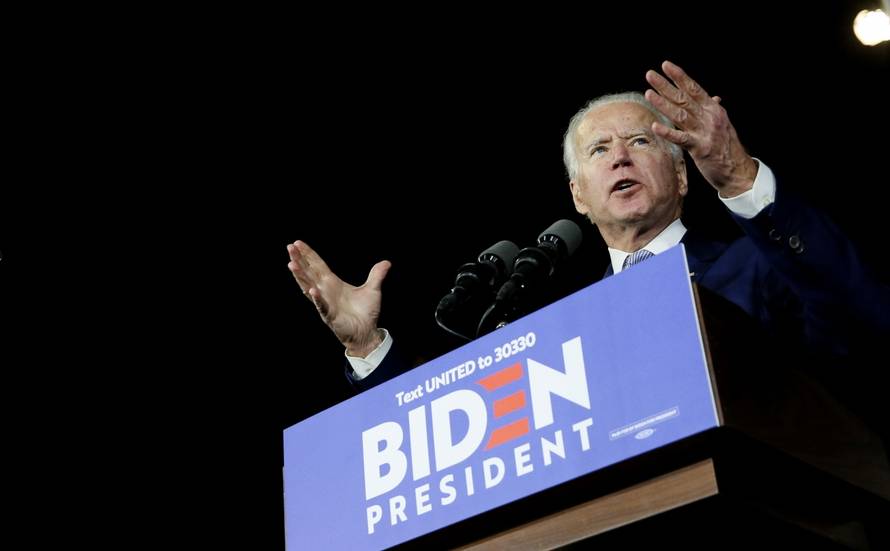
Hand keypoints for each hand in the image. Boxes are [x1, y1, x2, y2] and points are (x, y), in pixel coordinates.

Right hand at [287, 240, 390, 357]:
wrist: (367, 332)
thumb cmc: (366, 313)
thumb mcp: (372, 290)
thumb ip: (377, 275)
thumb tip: (387, 262)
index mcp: (333, 283)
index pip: (317, 265)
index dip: (308, 254)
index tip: (297, 243)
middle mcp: (325, 291)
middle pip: (309, 272)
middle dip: (299, 260)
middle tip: (290, 247)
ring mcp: (325, 303)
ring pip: (309, 287)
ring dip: (300, 276)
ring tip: (292, 264)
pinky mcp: (330, 316)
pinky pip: (322, 306)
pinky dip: (317, 299)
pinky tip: (312, 289)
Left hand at [645, 60, 757, 197]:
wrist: (738, 170)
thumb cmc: (727, 147)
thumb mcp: (722, 124)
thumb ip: (714, 110)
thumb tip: (715, 97)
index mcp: (713, 109)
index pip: (694, 88)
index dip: (679, 76)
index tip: (665, 65)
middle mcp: (709, 117)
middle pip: (684, 98)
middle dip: (665, 85)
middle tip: (649, 74)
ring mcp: (705, 132)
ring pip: (680, 114)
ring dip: (663, 104)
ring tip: (648, 93)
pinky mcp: (700, 148)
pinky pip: (681, 139)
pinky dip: (668, 132)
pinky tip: (655, 126)